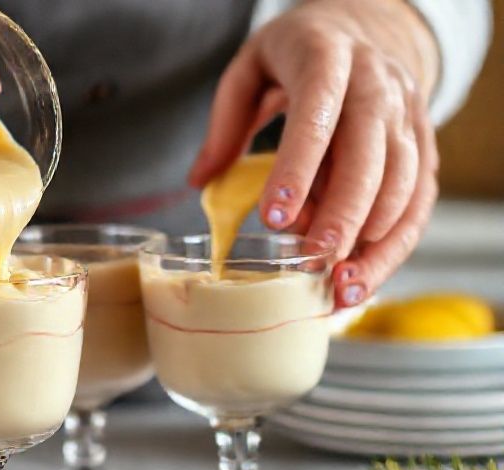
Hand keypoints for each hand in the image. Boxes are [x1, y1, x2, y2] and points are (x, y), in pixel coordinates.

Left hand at [189, 0, 441, 306]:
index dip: (297, 168)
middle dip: (342, 215)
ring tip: (339, 287)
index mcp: (326, 59)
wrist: (367, 27)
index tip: (274, 217)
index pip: (316, 115)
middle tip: (311, 261)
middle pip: (370, 155)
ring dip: (374, 242)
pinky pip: (419, 201)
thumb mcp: (249, 68)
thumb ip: (225, 123)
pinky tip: (363, 278)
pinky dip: (393, 246)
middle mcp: (376, 85)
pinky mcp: (424, 144)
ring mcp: (407, 115)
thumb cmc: (297, 54)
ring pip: (405, 184)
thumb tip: (200, 182)